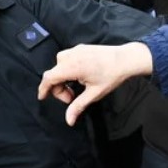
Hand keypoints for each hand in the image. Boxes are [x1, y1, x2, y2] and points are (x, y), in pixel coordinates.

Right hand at [37, 41, 154, 125]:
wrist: (125, 59)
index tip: (42, 97)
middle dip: (59, 87)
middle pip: (54, 73)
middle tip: (72, 98)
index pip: (49, 77)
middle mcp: (71, 56)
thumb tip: (69, 120)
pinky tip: (79, 77)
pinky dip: (68, 69)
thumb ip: (78, 106)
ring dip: (63, 78)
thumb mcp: (94, 94)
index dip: (44, 88)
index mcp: (73, 67)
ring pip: (59, 65)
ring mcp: (76, 50)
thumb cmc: (112, 75)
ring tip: (76, 87)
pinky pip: (67, 59)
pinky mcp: (80, 48)